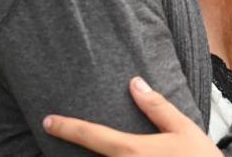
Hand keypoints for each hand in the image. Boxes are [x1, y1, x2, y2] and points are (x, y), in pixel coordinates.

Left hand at [44, 77, 220, 155]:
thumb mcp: (183, 128)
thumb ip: (156, 106)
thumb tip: (134, 83)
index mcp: (132, 150)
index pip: (91, 135)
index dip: (66, 127)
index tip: (48, 121)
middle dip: (74, 150)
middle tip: (60, 133)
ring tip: (85, 151)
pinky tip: (114, 156)